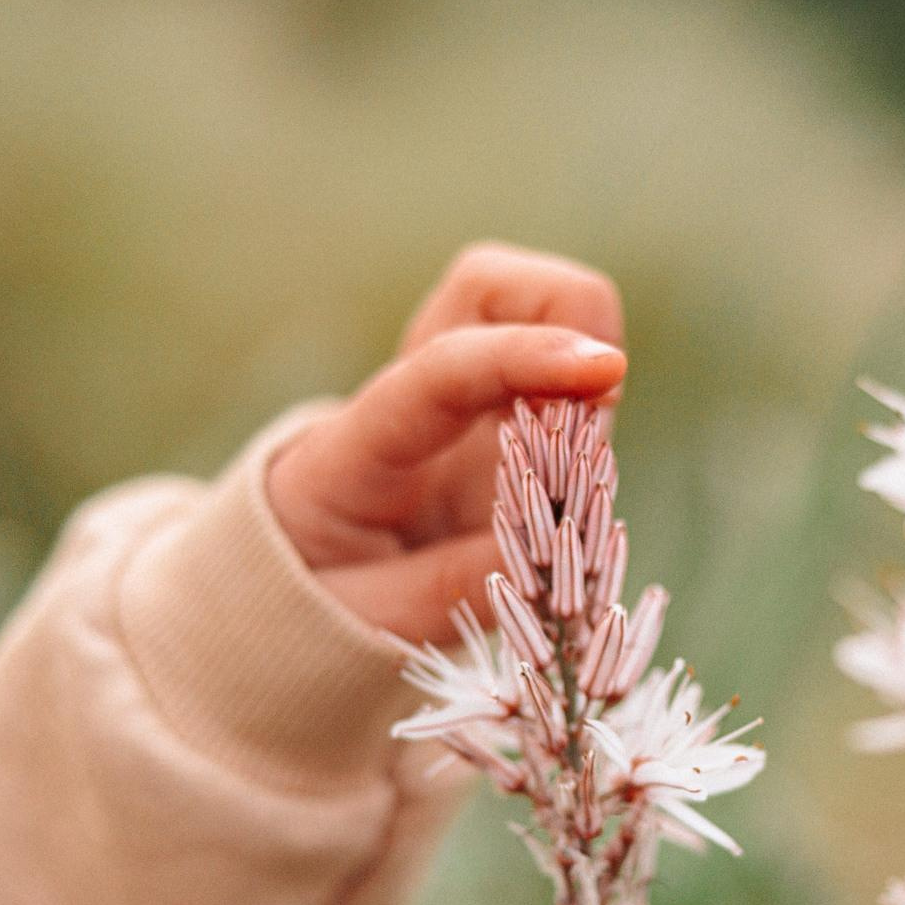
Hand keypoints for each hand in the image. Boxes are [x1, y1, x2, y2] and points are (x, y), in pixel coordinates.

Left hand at [268, 242, 626, 642]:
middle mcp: (408, 391)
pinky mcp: (498, 405)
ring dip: (586, 369)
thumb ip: (447, 589)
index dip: (524, 356)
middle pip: (491, 286)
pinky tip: (576, 467)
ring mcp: (457, 390)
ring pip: (537, 307)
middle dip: (570, 323)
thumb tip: (538, 556)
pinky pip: (559, 366)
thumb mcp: (367, 618)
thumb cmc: (322, 590)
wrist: (298, 569)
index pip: (442, 370)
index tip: (607, 367)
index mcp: (356, 448)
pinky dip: (591, 400)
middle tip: (587, 425)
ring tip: (577, 465)